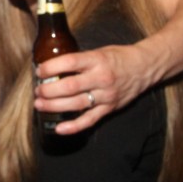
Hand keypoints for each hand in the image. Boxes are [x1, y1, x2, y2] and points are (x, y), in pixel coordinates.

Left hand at [34, 44, 154, 134]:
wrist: (144, 68)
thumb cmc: (118, 58)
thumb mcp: (99, 52)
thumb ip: (79, 60)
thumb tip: (52, 67)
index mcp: (97, 60)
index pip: (70, 62)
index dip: (51, 67)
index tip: (39, 71)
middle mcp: (101, 78)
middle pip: (70, 86)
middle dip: (49, 90)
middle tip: (38, 91)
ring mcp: (106, 95)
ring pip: (76, 104)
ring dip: (55, 106)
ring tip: (40, 105)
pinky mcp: (109, 109)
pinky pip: (89, 120)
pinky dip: (73, 127)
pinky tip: (59, 129)